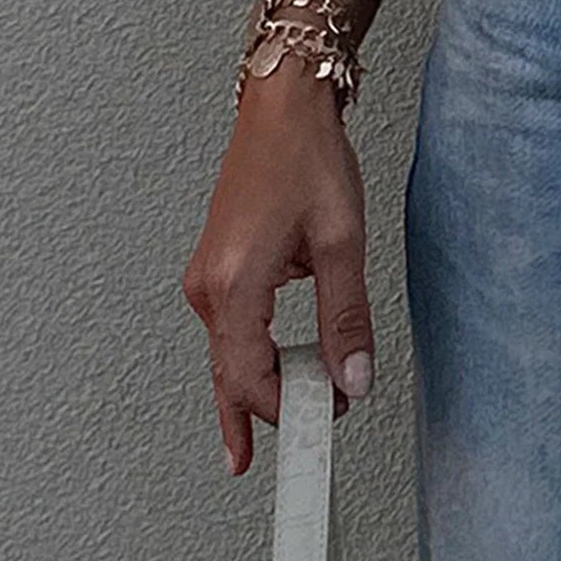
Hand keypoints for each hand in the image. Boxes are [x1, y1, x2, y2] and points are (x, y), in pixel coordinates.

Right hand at [181, 65, 373, 475]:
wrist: (282, 105)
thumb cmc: (306, 158)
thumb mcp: (342, 240)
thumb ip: (346, 317)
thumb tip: (353, 378)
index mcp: (233, 284)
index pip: (249, 378)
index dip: (284, 413)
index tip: (320, 433)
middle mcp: (208, 288)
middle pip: (231, 378)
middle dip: (268, 415)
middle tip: (301, 455)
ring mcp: (208, 280)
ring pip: (229, 358)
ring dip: (265, 388)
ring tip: (300, 422)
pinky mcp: (217, 271)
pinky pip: (231, 333)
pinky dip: (255, 359)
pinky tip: (281, 376)